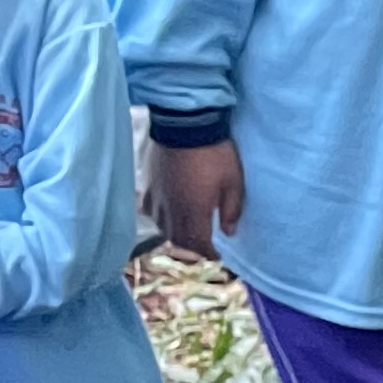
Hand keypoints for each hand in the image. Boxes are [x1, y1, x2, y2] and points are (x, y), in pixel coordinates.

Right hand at [149, 135, 242, 256]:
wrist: (185, 124)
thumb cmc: (214, 153)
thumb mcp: (233, 182)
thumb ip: (232, 210)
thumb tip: (229, 232)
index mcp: (193, 211)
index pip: (197, 243)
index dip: (207, 254)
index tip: (216, 258)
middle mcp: (171, 208)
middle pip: (177, 239)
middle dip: (191, 248)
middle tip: (203, 249)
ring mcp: (157, 196)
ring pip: (161, 227)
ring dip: (175, 235)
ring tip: (187, 234)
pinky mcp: (149, 183)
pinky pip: (149, 210)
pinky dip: (159, 218)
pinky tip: (166, 215)